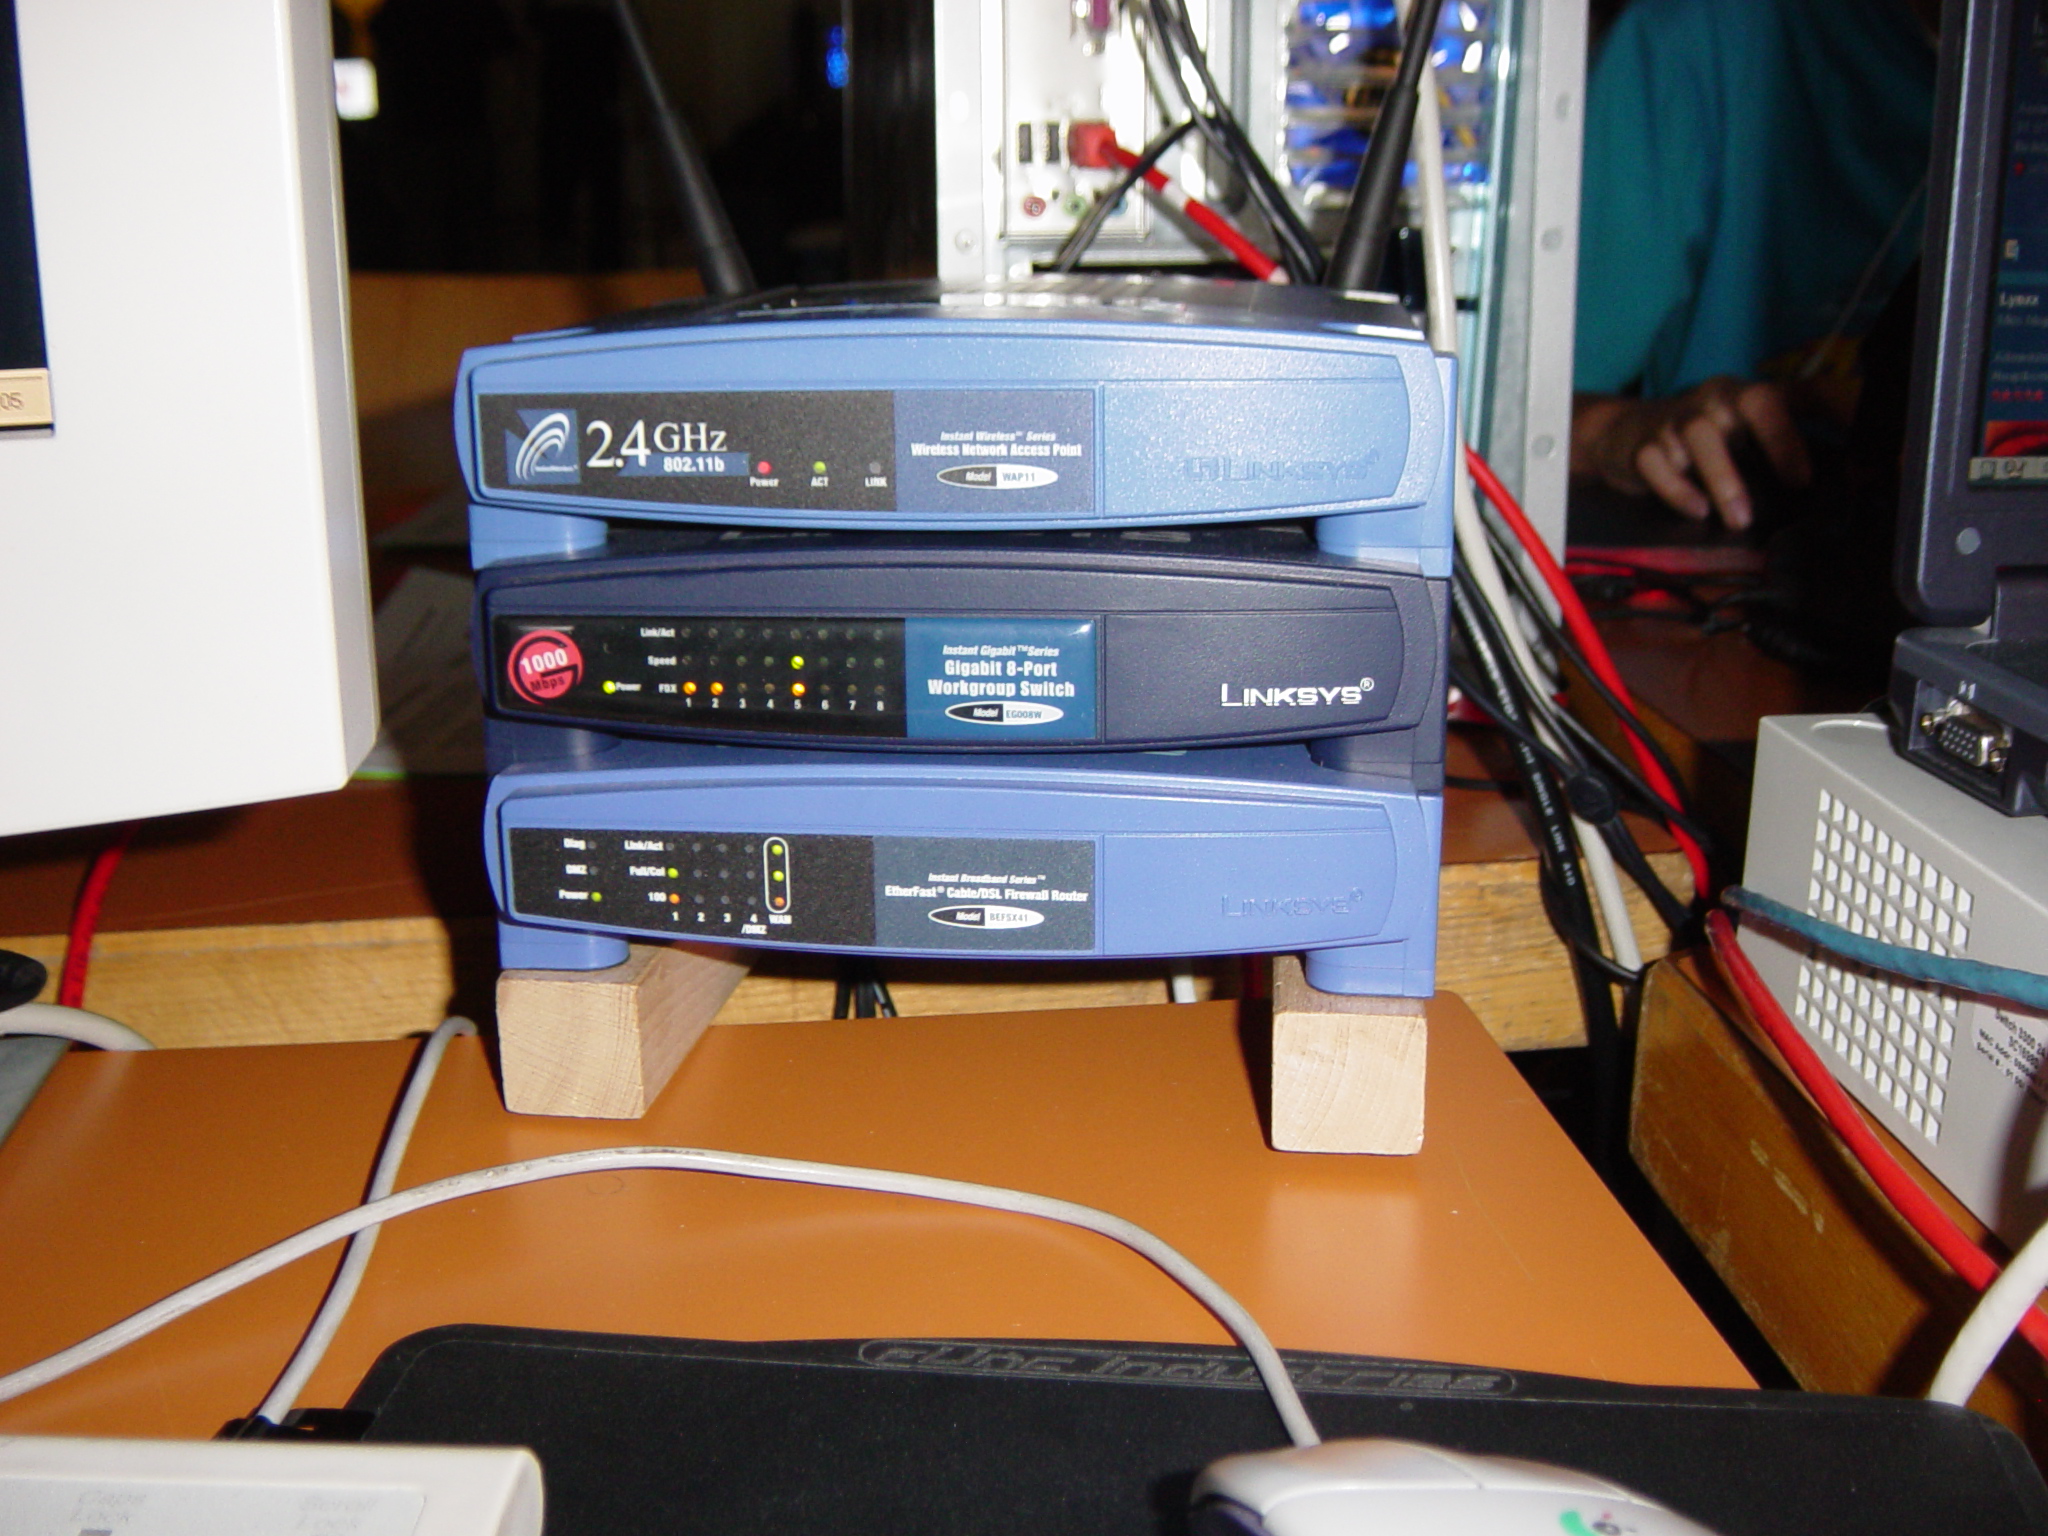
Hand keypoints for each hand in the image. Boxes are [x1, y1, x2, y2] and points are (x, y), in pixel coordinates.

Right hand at [1571, 378, 1812, 529]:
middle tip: (1789, 491)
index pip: (1769, 400)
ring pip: (1697, 436)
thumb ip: (1803, 413)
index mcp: (1737, 394)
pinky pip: (1655, 463)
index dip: (1789, 434)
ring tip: (1739, 520)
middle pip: (1736, 408)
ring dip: (1722, 478)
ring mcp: (1671, 423)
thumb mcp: (1748, 416)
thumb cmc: (1704, 431)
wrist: (1624, 433)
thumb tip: (1860, 430)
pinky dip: (1676, 489)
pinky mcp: (1639, 448)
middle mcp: (1706, 401)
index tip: (1805, 478)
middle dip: (1770, 445)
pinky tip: (1696, 510)